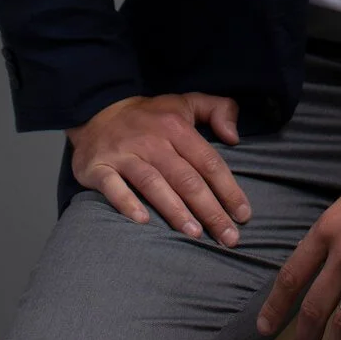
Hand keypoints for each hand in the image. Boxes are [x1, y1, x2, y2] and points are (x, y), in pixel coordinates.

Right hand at [65, 91, 251, 246]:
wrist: (97, 111)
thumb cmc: (151, 116)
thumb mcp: (186, 102)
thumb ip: (218, 110)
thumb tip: (235, 137)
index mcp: (176, 126)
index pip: (208, 161)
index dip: (228, 189)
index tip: (243, 214)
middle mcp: (152, 140)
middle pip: (186, 178)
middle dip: (210, 210)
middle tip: (228, 237)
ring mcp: (124, 154)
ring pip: (154, 184)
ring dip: (175, 211)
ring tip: (195, 234)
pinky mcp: (99, 167)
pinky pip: (113, 187)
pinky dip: (127, 203)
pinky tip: (143, 222)